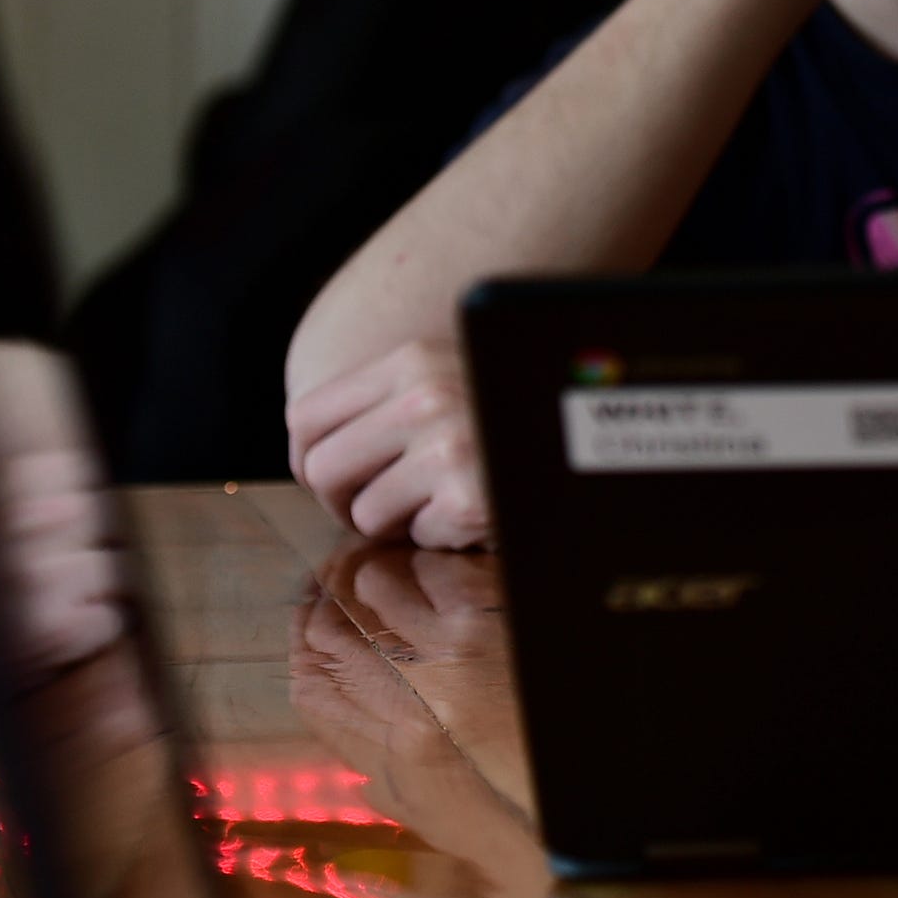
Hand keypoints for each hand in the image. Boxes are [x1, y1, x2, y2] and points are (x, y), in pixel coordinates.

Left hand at [284, 338, 491, 549]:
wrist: (591, 431)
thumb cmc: (510, 409)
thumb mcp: (448, 374)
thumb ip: (389, 396)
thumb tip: (310, 448)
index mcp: (412, 360)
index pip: (307, 415)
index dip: (306, 457)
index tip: (326, 478)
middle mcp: (424, 398)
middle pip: (321, 469)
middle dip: (341, 499)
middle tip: (378, 503)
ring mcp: (447, 449)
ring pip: (364, 514)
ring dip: (397, 521)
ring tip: (439, 501)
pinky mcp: (469, 499)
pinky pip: (417, 537)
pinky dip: (440, 534)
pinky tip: (471, 508)